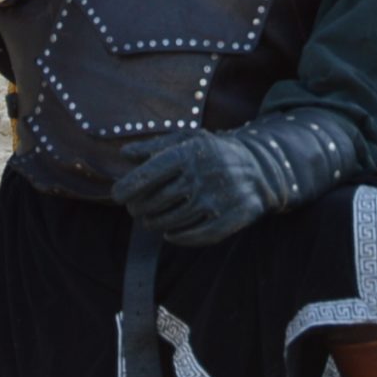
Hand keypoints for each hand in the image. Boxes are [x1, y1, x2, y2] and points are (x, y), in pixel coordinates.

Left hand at [112, 130, 278, 247]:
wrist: (260, 168)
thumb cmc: (213, 152)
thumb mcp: (187, 139)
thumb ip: (155, 145)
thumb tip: (124, 153)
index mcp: (191, 152)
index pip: (150, 173)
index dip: (129, 186)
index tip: (117, 195)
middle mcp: (203, 175)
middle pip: (157, 201)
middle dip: (139, 207)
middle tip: (134, 209)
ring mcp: (218, 200)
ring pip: (172, 221)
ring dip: (155, 223)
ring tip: (150, 219)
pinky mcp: (230, 219)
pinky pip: (195, 236)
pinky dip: (177, 237)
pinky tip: (169, 233)